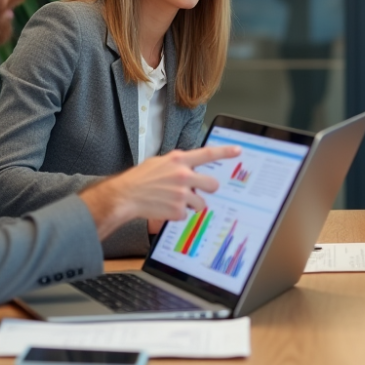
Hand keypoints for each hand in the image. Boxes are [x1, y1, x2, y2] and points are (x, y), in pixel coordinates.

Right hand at [81, 145, 240, 239]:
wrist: (125, 196)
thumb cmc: (140, 179)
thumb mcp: (159, 163)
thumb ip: (177, 163)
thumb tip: (190, 166)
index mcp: (179, 160)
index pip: (207, 154)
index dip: (225, 152)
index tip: (238, 150)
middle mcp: (183, 175)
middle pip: (212, 184)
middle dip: (209, 189)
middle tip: (199, 190)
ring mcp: (182, 194)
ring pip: (201, 203)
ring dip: (192, 204)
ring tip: (174, 202)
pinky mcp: (178, 210)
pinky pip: (186, 214)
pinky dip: (178, 214)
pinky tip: (166, 208)